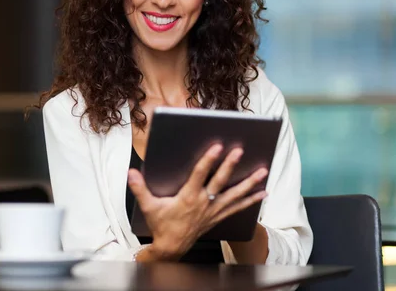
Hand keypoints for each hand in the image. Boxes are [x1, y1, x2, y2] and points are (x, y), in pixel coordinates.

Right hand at [128, 144, 268, 260]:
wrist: (172, 247)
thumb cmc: (162, 225)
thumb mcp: (149, 206)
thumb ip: (140, 188)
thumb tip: (131, 172)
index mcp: (188, 197)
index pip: (200, 175)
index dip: (208, 160)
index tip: (217, 147)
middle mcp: (204, 203)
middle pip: (220, 182)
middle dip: (231, 166)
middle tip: (241, 151)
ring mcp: (213, 211)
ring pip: (235, 195)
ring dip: (249, 183)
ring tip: (263, 171)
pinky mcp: (218, 217)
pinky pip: (238, 207)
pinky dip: (251, 200)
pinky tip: (263, 193)